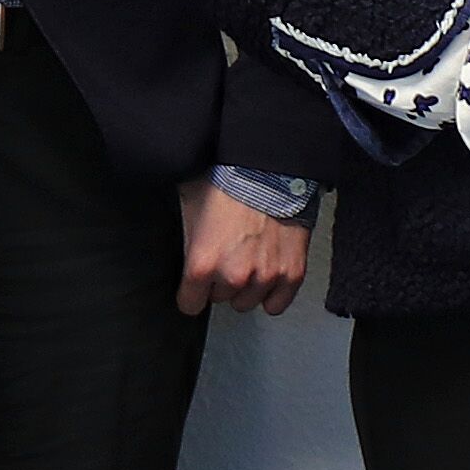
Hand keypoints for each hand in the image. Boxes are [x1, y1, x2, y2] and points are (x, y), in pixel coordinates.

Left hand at [176, 182, 310, 315]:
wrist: (269, 165)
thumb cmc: (228, 179)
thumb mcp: (190, 204)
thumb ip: (184, 236)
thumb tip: (177, 240)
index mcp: (202, 263)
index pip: (190, 304)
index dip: (191, 291)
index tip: (195, 285)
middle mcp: (234, 276)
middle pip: (220, 299)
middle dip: (220, 281)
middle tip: (226, 255)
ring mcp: (266, 276)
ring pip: (248, 302)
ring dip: (246, 286)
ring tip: (248, 260)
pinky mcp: (292, 272)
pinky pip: (277, 304)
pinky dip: (272, 293)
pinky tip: (267, 276)